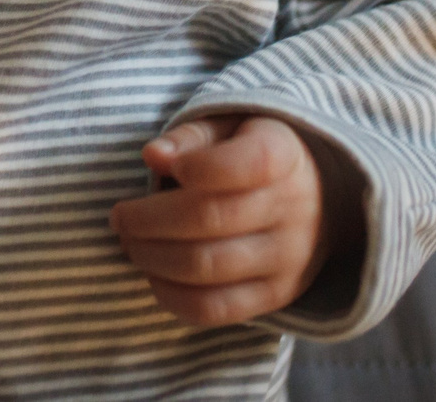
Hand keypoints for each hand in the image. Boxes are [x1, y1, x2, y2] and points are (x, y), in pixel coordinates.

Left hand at [111, 115, 359, 327]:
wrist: (315, 199)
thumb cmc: (250, 154)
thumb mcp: (228, 127)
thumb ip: (190, 136)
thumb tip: (153, 155)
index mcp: (282, 153)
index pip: (245, 163)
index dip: (195, 165)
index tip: (159, 165)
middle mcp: (292, 208)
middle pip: (209, 219)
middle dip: (147, 220)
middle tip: (120, 217)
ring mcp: (288, 258)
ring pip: (207, 267)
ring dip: (152, 257)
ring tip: (131, 244)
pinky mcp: (275, 296)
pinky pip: (216, 309)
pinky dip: (172, 296)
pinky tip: (153, 275)